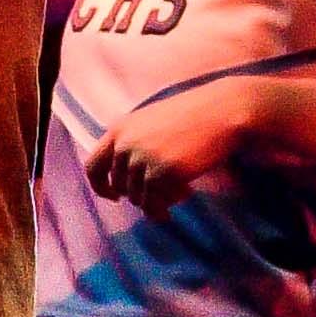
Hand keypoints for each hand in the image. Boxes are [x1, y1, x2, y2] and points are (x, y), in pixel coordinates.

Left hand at [83, 81, 258, 212]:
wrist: (222, 111)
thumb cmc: (192, 115)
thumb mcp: (151, 122)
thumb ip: (132, 143)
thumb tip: (122, 182)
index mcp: (119, 129)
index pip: (93, 167)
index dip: (101, 187)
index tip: (115, 197)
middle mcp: (125, 144)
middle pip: (121, 187)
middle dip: (141, 194)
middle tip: (165, 192)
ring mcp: (142, 159)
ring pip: (139, 199)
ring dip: (158, 201)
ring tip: (181, 189)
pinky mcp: (162, 173)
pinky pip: (156, 204)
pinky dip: (168, 205)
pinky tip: (186, 193)